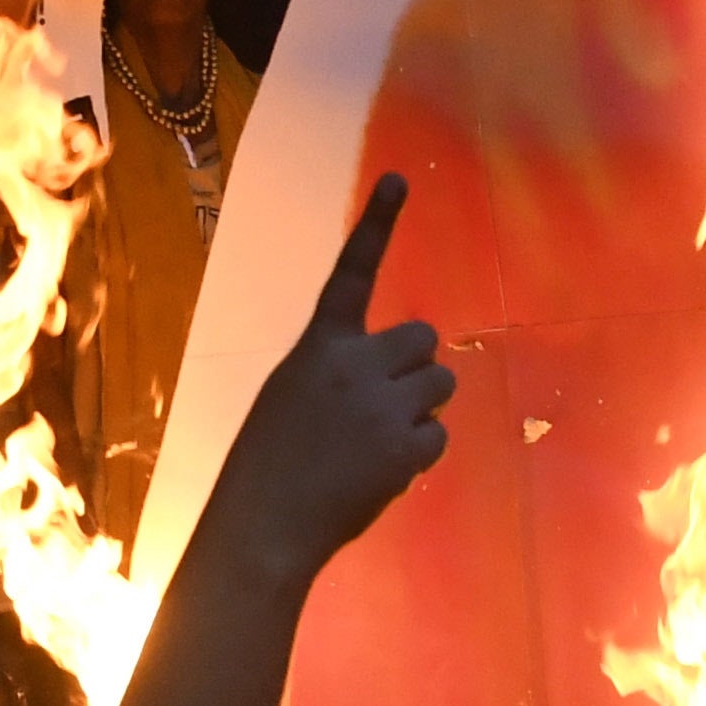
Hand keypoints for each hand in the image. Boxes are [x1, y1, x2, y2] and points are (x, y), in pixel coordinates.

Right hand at [194, 172, 455, 585]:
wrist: (264, 526)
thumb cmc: (271, 465)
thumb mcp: (291, 399)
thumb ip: (339, 375)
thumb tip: (398, 378)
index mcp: (318, 347)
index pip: (351, 273)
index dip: (377, 224)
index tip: (399, 179)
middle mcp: (355, 365)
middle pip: (425, 339)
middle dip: (416, 369)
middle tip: (385, 405)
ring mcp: (384, 405)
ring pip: (441, 385)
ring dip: (422, 408)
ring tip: (377, 443)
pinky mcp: (406, 446)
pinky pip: (439, 435)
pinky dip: (419, 454)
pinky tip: (381, 473)